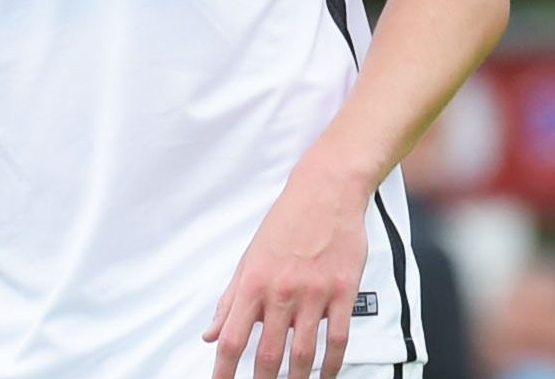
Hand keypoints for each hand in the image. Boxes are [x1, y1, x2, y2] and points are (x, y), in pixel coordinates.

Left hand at [205, 170, 370, 378]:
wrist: (324, 194)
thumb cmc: (285, 225)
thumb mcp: (248, 260)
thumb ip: (230, 301)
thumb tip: (210, 333)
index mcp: (252, 283)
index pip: (231, 336)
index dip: (223, 368)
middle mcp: (280, 291)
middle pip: (267, 352)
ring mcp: (314, 293)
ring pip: (304, 351)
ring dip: (297, 378)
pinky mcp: (343, 292)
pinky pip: (338, 337)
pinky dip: (332, 363)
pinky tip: (326, 374)